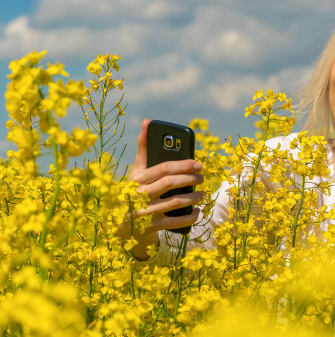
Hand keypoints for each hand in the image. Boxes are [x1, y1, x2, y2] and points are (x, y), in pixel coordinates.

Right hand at [121, 119, 202, 259]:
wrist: (118, 223)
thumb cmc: (132, 190)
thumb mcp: (135, 171)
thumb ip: (143, 148)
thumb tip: (147, 122)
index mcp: (136, 179)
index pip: (163, 168)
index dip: (184, 165)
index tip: (198, 164)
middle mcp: (139, 195)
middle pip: (169, 183)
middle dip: (189, 179)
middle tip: (202, 178)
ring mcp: (144, 212)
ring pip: (174, 203)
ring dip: (192, 197)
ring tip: (201, 194)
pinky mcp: (151, 227)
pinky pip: (174, 222)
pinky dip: (188, 217)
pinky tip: (197, 211)